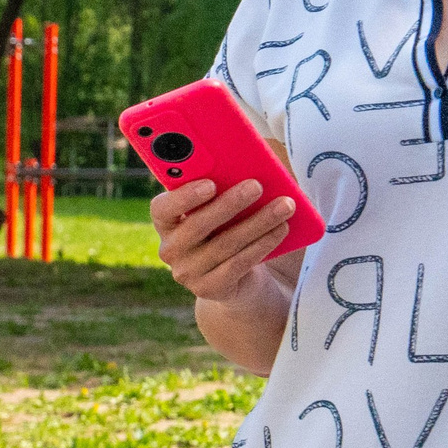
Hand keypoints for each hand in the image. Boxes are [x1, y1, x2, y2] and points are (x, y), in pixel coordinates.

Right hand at [149, 177, 292, 302]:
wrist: (237, 279)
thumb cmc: (229, 229)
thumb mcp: (223, 209)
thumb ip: (226, 183)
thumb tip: (254, 158)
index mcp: (166, 223)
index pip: (162, 209)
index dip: (184, 197)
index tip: (211, 183)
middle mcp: (170, 249)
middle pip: (197, 225)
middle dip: (230, 203)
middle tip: (257, 186)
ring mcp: (188, 272)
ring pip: (225, 244)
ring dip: (258, 222)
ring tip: (284, 205)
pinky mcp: (210, 288)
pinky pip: (238, 264)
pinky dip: (263, 244)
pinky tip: (282, 229)